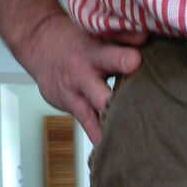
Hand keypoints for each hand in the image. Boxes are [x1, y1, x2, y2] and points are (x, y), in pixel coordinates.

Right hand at [17, 13, 147, 143]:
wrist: (40, 45)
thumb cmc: (79, 41)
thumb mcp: (97, 33)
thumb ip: (123, 37)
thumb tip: (146, 36)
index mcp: (93, 54)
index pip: (110, 56)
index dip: (123, 60)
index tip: (136, 63)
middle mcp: (83, 77)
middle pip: (103, 96)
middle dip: (119, 109)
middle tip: (140, 120)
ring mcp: (76, 96)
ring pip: (96, 117)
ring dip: (112, 130)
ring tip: (131, 145)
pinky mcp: (73, 110)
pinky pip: (89, 128)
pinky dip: (101, 139)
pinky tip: (114, 153)